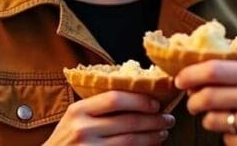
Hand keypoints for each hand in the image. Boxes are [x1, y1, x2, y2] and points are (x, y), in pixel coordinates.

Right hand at [44, 90, 174, 144]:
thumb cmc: (66, 138)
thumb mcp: (75, 117)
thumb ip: (98, 107)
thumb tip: (137, 96)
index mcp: (78, 110)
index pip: (115, 99)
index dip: (139, 100)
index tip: (156, 103)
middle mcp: (82, 129)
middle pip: (128, 121)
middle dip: (154, 120)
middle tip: (169, 118)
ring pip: (131, 141)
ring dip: (152, 137)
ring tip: (163, 133)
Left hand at [175, 61, 236, 144]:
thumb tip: (205, 72)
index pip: (213, 70)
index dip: (190, 74)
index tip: (180, 79)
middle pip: (206, 97)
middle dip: (193, 101)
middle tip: (193, 103)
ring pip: (213, 121)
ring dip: (212, 121)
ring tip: (230, 119)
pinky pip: (228, 141)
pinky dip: (232, 139)